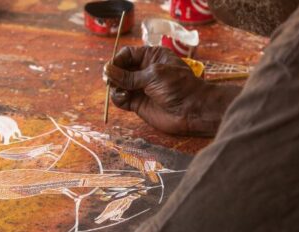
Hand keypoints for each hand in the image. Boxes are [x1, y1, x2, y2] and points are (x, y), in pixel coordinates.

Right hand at [104, 46, 239, 136]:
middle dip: (113, 74)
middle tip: (108, 80)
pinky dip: (118, 98)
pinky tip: (125, 98)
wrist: (191, 110)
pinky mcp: (137, 103)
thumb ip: (129, 75)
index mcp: (151, 57)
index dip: (117, 60)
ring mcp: (140, 87)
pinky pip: (120, 98)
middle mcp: (144, 71)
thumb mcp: (153, 75)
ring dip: (115, 87)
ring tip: (121, 90)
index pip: (127, 54)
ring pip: (118, 84)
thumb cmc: (178, 86)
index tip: (110, 68)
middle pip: (120, 69)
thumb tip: (107, 71)